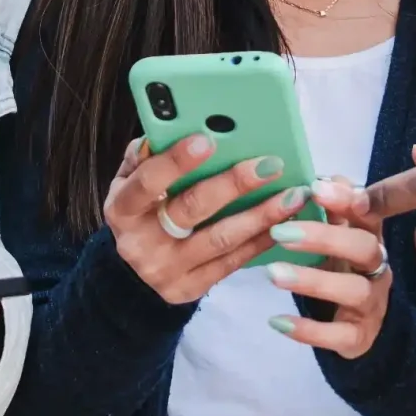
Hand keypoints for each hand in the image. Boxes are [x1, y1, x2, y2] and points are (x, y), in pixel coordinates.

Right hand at [104, 134, 310, 304]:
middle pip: (191, 210)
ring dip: (261, 215)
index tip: (209, 138)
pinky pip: (232, 263)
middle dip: (234, 184)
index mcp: (122, 209)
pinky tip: (286, 222)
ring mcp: (165, 271)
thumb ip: (147, 157)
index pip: (147, 182)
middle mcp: (140, 243)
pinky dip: (262, 240)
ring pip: (220, 239)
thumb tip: (175, 126)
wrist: (130, 276)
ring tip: (293, 194)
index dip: (176, 161)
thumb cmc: (141, 212)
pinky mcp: (189, 289)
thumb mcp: (130, 184)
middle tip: (270, 164)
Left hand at [261, 179, 388, 358]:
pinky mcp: (358, 337)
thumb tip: (319, 178)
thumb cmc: (342, 270)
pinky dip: (309, 329)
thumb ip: (330, 211)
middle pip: (363, 248)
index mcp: (369, 236)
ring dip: (312, 280)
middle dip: (323, 237)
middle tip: (280, 232)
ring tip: (273, 273)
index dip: (346, 200)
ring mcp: (371, 304)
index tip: (314, 189)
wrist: (358, 327)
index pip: (367, 212)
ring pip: (352, 290)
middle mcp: (377, 268)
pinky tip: (277, 321)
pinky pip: (338, 335)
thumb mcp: (337, 238)